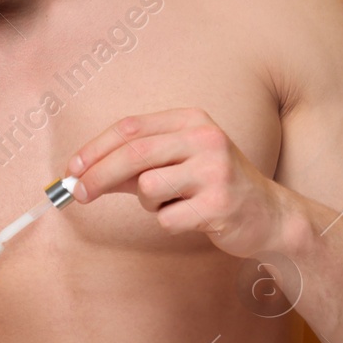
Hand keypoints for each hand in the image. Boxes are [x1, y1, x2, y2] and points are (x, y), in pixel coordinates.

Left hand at [67, 107, 290, 259]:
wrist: (269, 214)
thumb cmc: (214, 186)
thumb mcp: (178, 163)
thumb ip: (135, 165)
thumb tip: (84, 174)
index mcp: (192, 120)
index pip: (130, 127)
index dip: (95, 148)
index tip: (72, 168)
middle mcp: (205, 138)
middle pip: (133, 153)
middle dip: (98, 175)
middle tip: (77, 194)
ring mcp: (215, 170)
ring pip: (148, 187)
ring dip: (148, 203)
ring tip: (173, 203)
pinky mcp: (219, 204)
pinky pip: (166, 218)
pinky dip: (169, 222)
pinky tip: (193, 217)